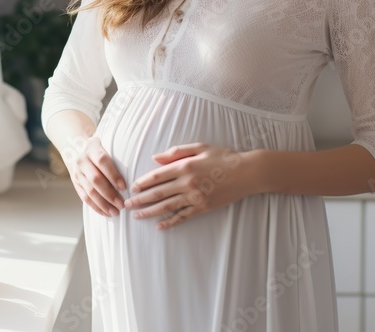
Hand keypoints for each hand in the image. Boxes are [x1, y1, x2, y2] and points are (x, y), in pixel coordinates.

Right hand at [63, 135, 126, 217]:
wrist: (76, 149)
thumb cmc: (101, 149)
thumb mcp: (107, 144)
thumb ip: (118, 154)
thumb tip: (136, 170)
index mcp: (91, 148)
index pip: (102, 161)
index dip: (113, 175)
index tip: (124, 187)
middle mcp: (82, 160)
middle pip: (95, 179)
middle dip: (110, 194)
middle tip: (122, 204)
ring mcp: (77, 173)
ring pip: (89, 191)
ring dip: (103, 204)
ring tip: (116, 212)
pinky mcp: (75, 183)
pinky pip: (84, 198)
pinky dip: (96, 207)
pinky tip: (106, 213)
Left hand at [123, 142, 253, 229]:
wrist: (247, 173)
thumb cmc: (224, 157)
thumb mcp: (200, 147)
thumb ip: (176, 152)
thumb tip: (155, 158)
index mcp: (185, 167)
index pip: (157, 176)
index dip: (143, 183)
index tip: (132, 188)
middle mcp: (188, 183)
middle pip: (159, 193)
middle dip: (141, 200)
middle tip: (127, 205)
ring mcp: (195, 197)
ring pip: (167, 207)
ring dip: (150, 212)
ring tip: (137, 216)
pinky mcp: (203, 208)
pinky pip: (183, 216)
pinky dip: (170, 222)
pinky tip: (159, 226)